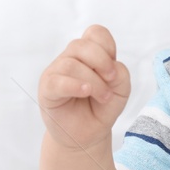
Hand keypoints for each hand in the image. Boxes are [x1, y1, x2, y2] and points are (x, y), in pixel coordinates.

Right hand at [38, 24, 130, 148]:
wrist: (87, 135)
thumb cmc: (101, 109)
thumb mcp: (121, 91)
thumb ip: (122, 74)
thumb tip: (110, 67)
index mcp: (87, 55)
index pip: (95, 33)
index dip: (107, 47)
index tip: (114, 70)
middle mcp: (70, 59)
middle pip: (82, 45)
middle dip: (102, 61)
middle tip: (111, 80)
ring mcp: (56, 73)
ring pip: (71, 64)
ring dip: (93, 81)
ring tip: (103, 97)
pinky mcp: (47, 90)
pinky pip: (56, 81)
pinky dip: (74, 85)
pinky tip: (85, 92)